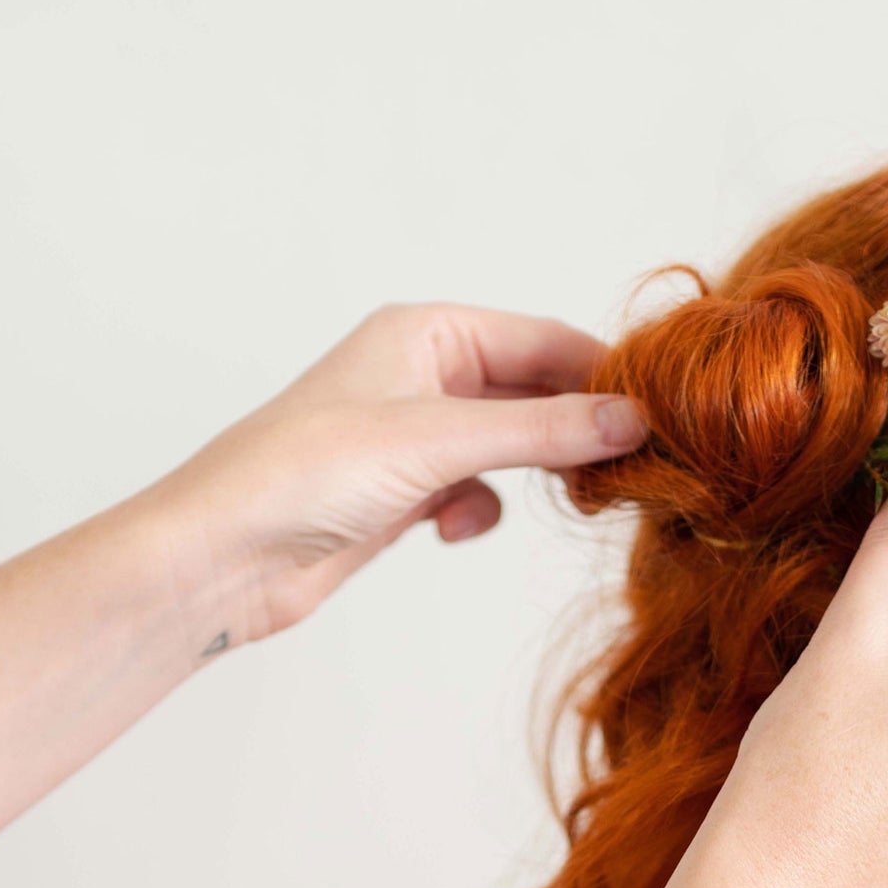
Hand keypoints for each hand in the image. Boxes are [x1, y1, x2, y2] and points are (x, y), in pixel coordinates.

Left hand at [150, 304, 647, 645]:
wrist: (224, 555)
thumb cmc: (303, 474)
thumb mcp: (438, 442)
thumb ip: (541, 431)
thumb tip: (633, 419)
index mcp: (426, 332)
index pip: (544, 339)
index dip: (605, 375)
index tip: (663, 416)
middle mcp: (422, 374)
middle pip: (534, 392)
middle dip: (576, 430)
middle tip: (630, 469)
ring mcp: (412, 436)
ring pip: (509, 446)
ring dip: (532, 474)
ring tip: (559, 500)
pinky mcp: (402, 492)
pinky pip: (474, 491)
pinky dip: (478, 511)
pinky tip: (452, 530)